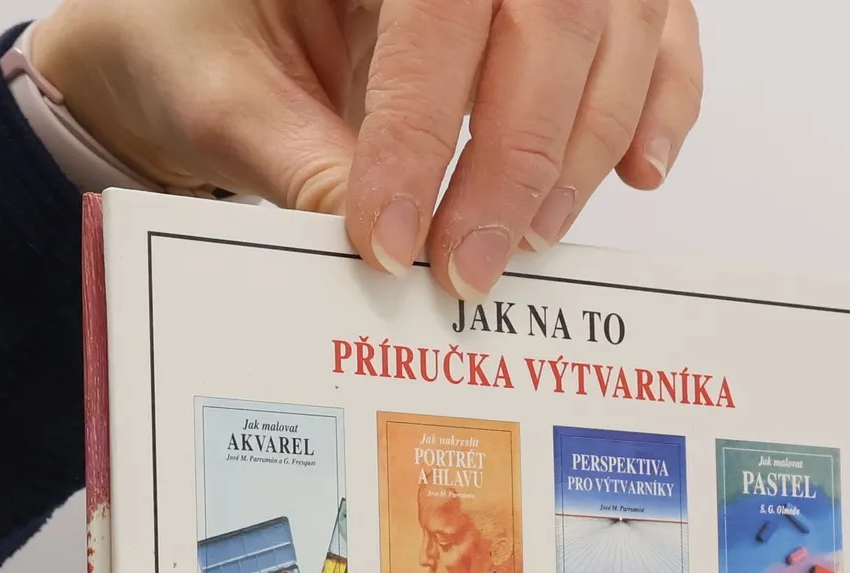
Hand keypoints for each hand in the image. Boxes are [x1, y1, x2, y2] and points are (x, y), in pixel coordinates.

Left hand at [32, 0, 702, 300]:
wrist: (189, 30)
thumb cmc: (194, 38)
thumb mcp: (222, 98)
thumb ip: (300, 166)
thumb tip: (384, 247)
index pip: (436, 9)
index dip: (425, 131)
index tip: (393, 238)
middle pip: (552, 15)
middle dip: (515, 160)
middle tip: (467, 268)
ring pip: (618, 27)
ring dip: (581, 150)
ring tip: (523, 241)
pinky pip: (658, 31)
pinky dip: (659, 103)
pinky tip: (635, 174)